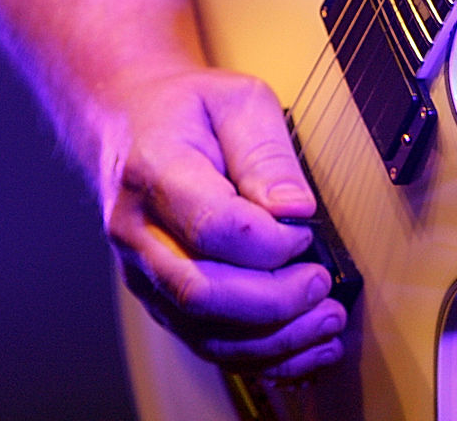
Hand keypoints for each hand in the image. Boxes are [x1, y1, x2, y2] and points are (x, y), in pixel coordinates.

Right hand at [89, 66, 346, 377]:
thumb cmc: (189, 110)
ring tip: (325, 322)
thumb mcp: (238, 101)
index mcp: (154, 172)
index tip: (305, 230)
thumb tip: (295, 209)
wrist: (131, 123)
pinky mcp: (158, 297)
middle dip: (276, 301)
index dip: (272, 241)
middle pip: (203, 292)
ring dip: (274, 339)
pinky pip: (206, 343)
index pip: (213, 227)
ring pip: (203, 331)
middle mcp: (137, 231)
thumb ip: (267, 153)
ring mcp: (142, 271)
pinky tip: (304, 346)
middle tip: (321, 285)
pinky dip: (260, 355)